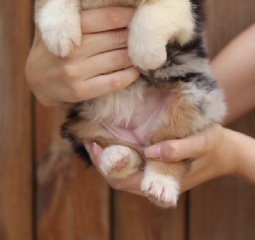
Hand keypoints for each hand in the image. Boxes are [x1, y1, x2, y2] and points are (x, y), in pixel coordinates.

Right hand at [25, 0, 139, 106]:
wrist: (36, 81)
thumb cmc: (49, 44)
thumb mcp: (46, 19)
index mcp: (67, 29)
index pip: (106, 17)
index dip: (127, 14)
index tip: (139, 12)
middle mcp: (71, 51)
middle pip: (117, 38)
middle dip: (134, 33)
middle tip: (146, 30)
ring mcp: (75, 74)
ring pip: (119, 59)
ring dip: (134, 53)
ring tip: (142, 47)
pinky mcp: (80, 92)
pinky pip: (115, 82)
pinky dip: (130, 74)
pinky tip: (135, 68)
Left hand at [85, 124, 237, 194]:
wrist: (223, 150)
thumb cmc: (212, 145)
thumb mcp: (201, 143)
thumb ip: (179, 149)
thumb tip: (152, 151)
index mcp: (159, 181)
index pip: (122, 181)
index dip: (104, 166)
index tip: (93, 145)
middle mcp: (150, 178)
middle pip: (116, 176)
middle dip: (100, 160)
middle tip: (87, 139)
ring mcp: (150, 170)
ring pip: (120, 168)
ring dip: (106, 155)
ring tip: (92, 136)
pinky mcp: (152, 160)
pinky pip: (129, 159)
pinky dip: (116, 150)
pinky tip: (109, 135)